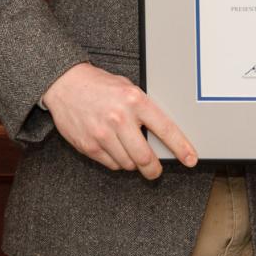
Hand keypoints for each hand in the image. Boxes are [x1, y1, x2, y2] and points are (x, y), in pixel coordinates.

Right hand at [41, 63, 197, 178]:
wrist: (65, 85)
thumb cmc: (100, 86)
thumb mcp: (128, 89)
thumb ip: (144, 110)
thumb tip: (162, 134)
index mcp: (135, 101)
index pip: (165, 129)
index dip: (181, 147)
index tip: (190, 159)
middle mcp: (120, 118)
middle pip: (145, 157)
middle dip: (154, 170)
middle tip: (155, 171)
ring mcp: (103, 134)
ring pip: (128, 164)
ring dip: (133, 164)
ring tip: (129, 150)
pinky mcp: (89, 145)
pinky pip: (111, 164)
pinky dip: (117, 161)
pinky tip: (114, 148)